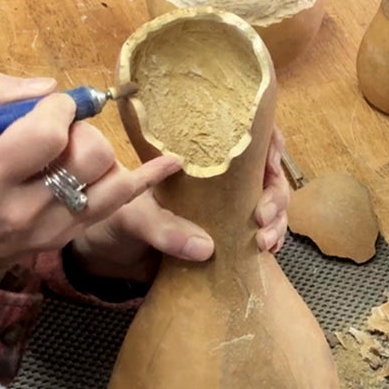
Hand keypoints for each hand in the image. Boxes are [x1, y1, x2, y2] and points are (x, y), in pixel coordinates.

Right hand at [0, 73, 180, 282]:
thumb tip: (52, 88)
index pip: (47, 133)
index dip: (59, 109)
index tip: (52, 107)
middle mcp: (19, 208)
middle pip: (89, 155)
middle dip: (82, 130)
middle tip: (59, 131)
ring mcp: (47, 229)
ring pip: (108, 179)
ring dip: (99, 152)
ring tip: (73, 151)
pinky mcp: (66, 238)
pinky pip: (118, 204)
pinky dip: (146, 179)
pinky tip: (172, 162)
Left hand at [68, 126, 291, 283]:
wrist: (110, 253)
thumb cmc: (118, 218)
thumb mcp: (135, 217)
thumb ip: (164, 229)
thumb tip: (206, 248)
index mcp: (199, 157)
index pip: (247, 135)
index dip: (269, 145)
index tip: (271, 165)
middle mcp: (220, 178)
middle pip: (268, 174)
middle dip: (275, 195)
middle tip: (261, 218)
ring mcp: (229, 206)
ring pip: (271, 205)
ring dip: (277, 222)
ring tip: (263, 243)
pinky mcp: (229, 235)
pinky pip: (262, 233)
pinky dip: (271, 241)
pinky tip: (267, 252)